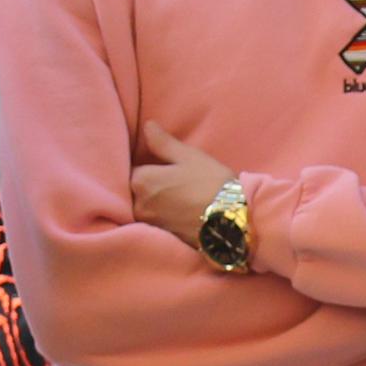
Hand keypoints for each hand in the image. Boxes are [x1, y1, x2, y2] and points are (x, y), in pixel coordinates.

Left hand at [133, 124, 235, 254]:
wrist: (232, 221)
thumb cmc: (211, 183)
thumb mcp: (189, 156)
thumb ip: (163, 143)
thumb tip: (147, 126)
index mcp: (141, 180)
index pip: (134, 169)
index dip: (150, 166)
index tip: (165, 167)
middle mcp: (138, 204)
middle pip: (137, 191)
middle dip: (150, 186)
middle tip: (175, 183)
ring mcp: (149, 224)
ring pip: (146, 207)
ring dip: (156, 203)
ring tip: (178, 198)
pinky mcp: (161, 238)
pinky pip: (156, 223)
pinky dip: (164, 217)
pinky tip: (180, 214)